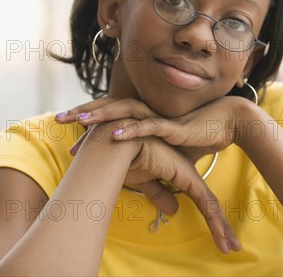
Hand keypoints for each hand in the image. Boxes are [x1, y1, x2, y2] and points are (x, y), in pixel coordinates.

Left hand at [57, 96, 248, 156]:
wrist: (225, 124)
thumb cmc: (195, 137)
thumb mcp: (165, 152)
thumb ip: (148, 160)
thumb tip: (134, 173)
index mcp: (141, 117)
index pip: (109, 117)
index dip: (88, 121)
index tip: (66, 131)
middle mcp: (146, 113)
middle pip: (109, 109)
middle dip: (83, 112)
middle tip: (58, 118)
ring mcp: (157, 118)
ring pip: (123, 113)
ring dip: (101, 116)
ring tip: (79, 121)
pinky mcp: (171, 126)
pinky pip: (147, 127)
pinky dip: (130, 130)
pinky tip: (112, 135)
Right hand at [77, 120, 240, 253]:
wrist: (122, 145)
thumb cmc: (128, 159)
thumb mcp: (146, 181)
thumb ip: (160, 194)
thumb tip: (173, 209)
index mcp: (178, 173)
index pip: (198, 200)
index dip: (208, 218)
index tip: (218, 235)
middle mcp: (187, 173)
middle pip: (208, 203)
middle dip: (221, 225)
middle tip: (233, 245)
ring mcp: (189, 175)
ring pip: (210, 205)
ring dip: (222, 228)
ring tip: (232, 247)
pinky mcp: (187, 177)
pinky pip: (205, 202)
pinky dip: (215, 221)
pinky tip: (222, 234)